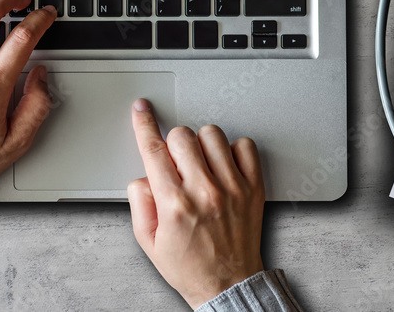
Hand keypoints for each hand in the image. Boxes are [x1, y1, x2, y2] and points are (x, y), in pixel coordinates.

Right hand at [128, 99, 265, 308]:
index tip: (142, 109)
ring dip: (201, 145)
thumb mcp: (148, 240)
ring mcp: (232, 187)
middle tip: (176, 163)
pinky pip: (244, 146)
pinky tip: (224, 167)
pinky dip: (233, 150)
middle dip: (173, 144)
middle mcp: (204, 191)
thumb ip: (140, 202)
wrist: (227, 284)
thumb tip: (144, 174)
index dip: (144, 124)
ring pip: (212, 135)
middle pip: (182, 135)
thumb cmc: (189, 266)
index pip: (154, 149)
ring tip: (201, 165)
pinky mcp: (253, 187)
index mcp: (174, 203)